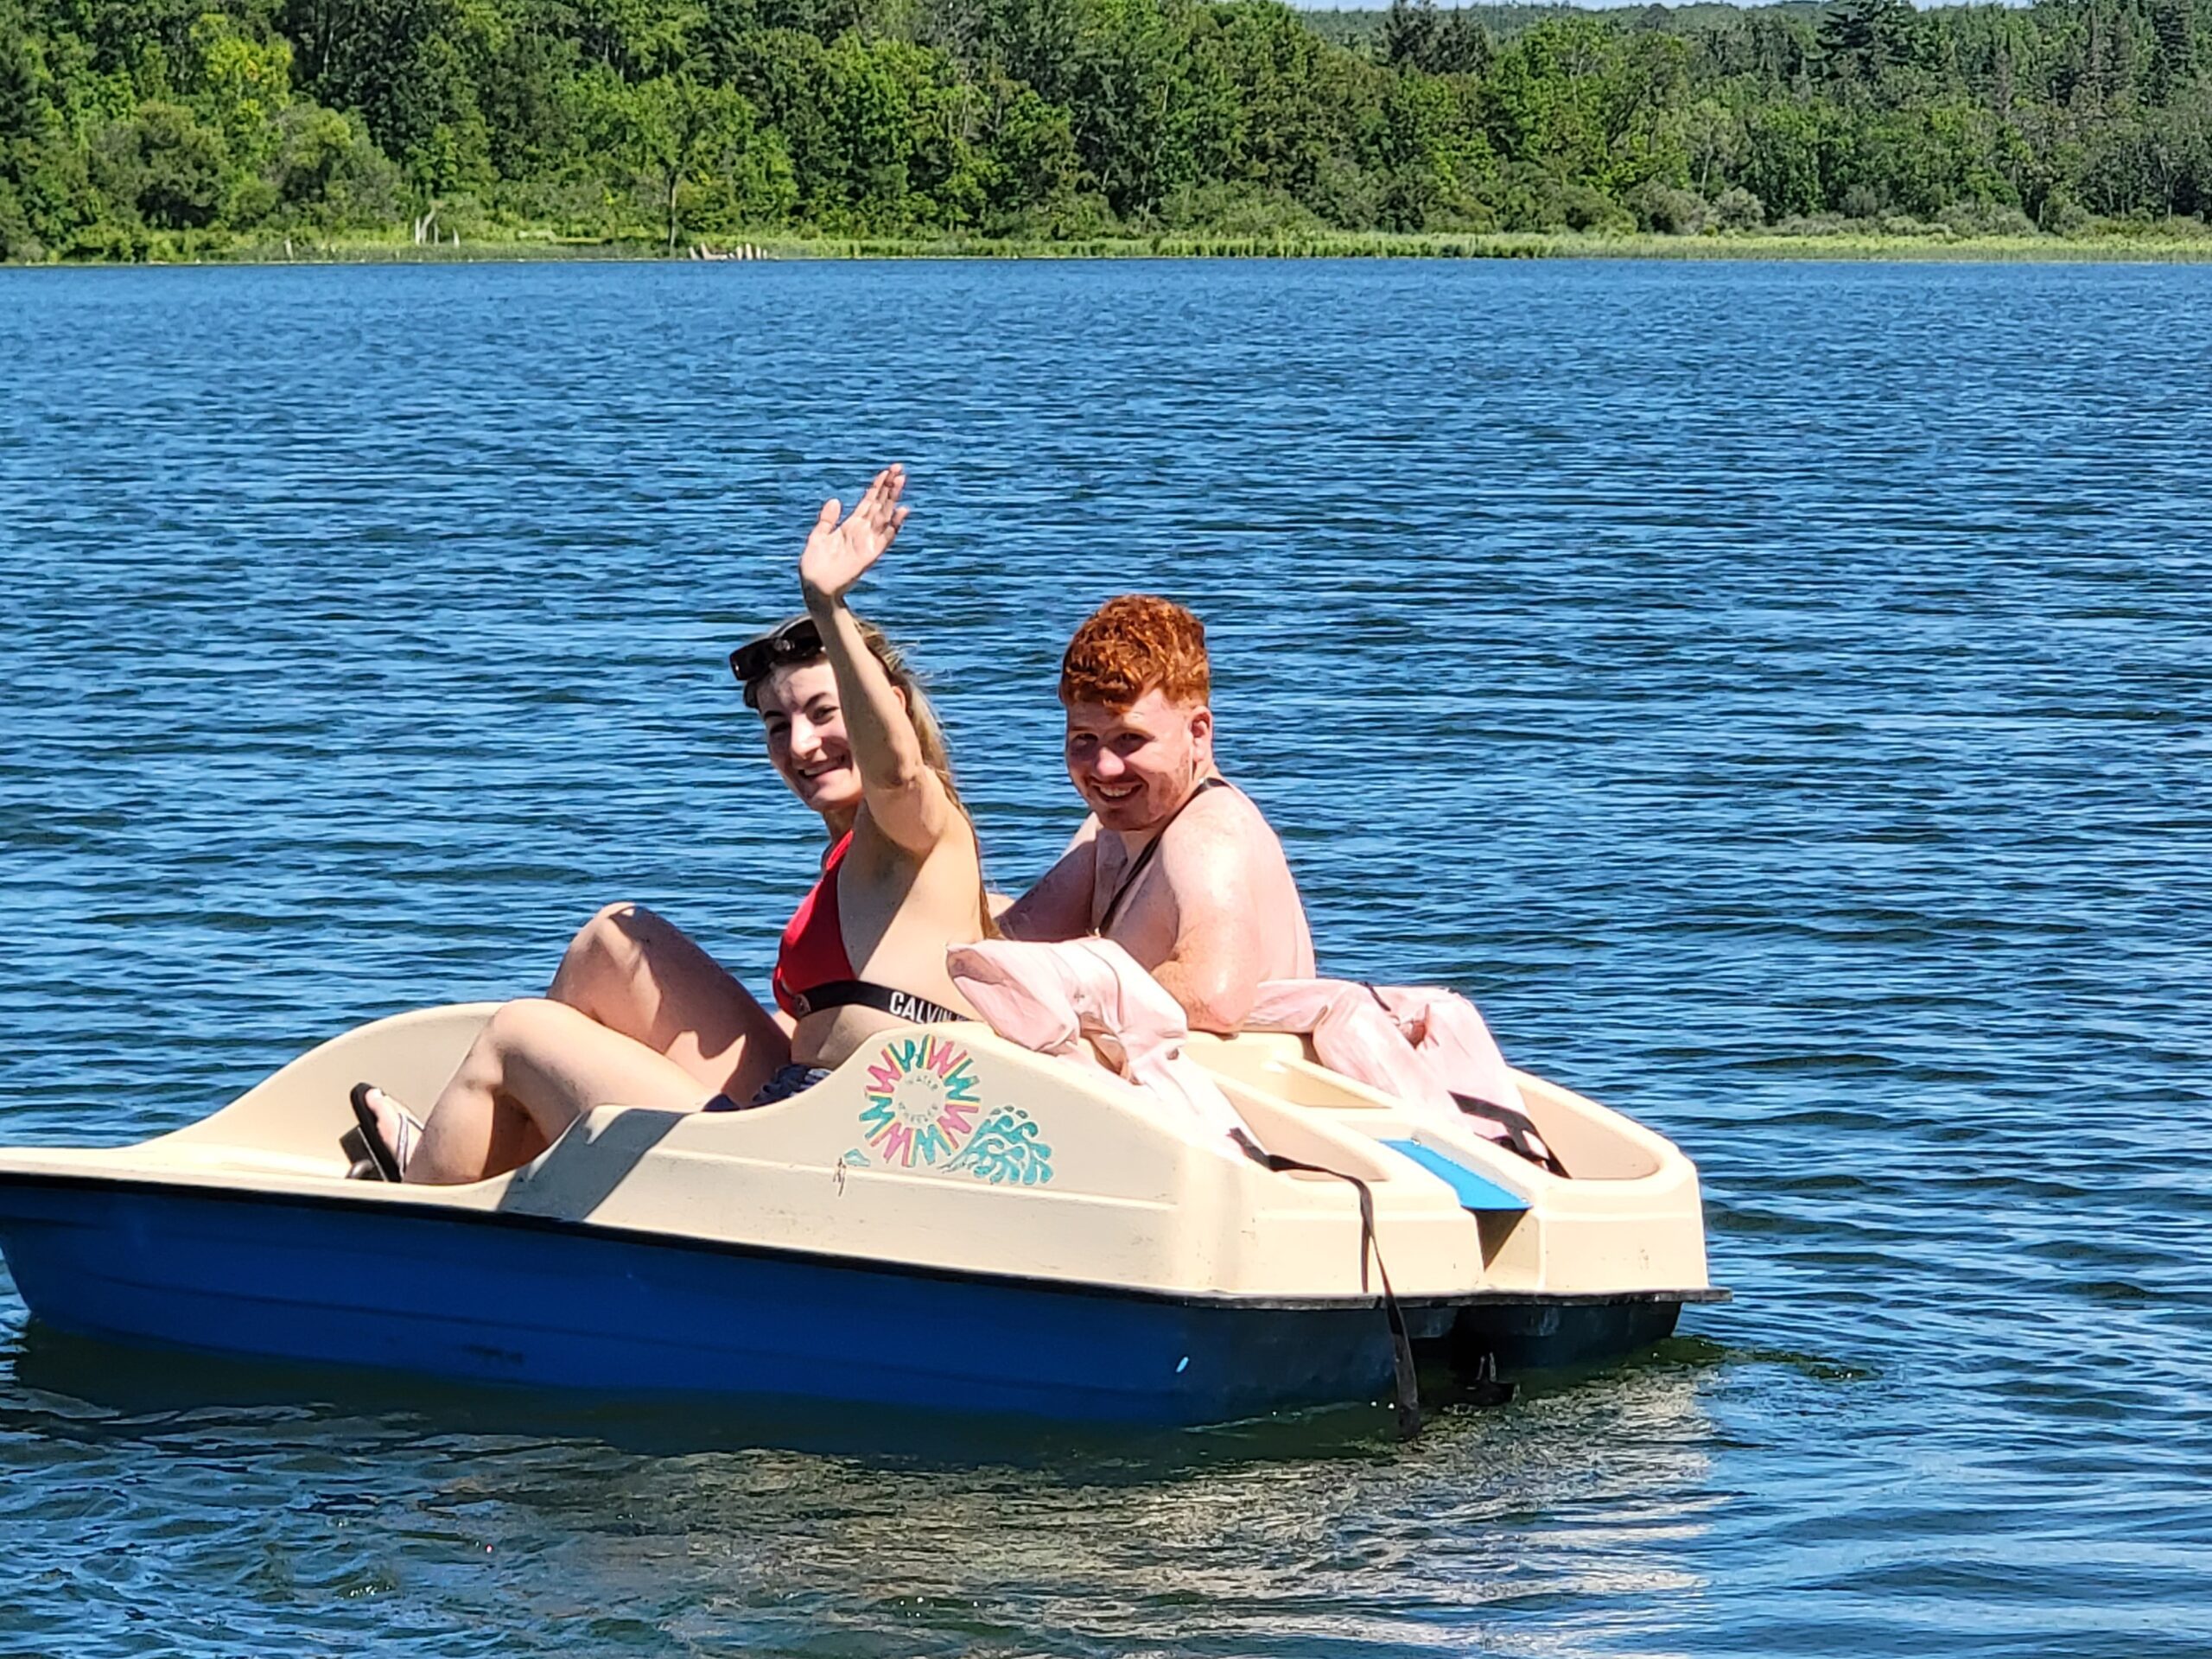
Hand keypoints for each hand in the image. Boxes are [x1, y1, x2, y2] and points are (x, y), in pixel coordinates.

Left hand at [799, 465, 908, 605]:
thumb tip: (835, 500)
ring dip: (893, 499)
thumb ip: (827, 519)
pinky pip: (886, 538)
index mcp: (850, 526)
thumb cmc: (814, 565)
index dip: (877, 486)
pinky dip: (895, 525)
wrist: (813, 587)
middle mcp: (862, 532)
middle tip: (899, 469)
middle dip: (889, 487)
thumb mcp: (818, 536)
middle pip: (879, 505)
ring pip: (885, 517)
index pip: (868, 501)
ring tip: (900, 481)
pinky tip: (902, 511)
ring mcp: (867, 543)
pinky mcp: (870, 555)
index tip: (887, 471)